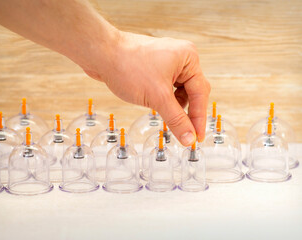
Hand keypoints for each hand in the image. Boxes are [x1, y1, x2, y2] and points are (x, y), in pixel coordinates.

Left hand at [83, 31, 210, 145]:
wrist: (100, 54)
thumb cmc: (128, 66)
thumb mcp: (157, 97)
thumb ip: (176, 120)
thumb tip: (189, 138)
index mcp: (188, 58)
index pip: (200, 93)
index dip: (199, 118)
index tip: (197, 138)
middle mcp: (181, 58)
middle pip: (192, 92)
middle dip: (186, 112)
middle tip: (185, 134)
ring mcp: (167, 62)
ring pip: (178, 92)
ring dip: (173, 106)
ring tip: (162, 114)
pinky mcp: (154, 68)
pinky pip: (166, 89)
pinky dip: (163, 100)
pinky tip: (154, 106)